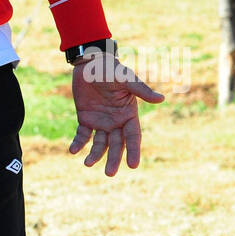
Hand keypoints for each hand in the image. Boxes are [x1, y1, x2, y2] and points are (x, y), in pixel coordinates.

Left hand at [69, 53, 164, 175]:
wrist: (91, 62)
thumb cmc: (112, 69)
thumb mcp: (127, 79)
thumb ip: (141, 90)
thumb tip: (161, 99)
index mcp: (128, 114)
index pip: (133, 137)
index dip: (133, 151)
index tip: (132, 165)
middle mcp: (116, 122)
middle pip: (116, 145)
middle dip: (113, 159)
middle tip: (109, 173)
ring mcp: (100, 121)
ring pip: (99, 143)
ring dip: (95, 155)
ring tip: (87, 163)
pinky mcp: (85, 118)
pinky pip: (82, 134)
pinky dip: (78, 143)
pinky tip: (73, 150)